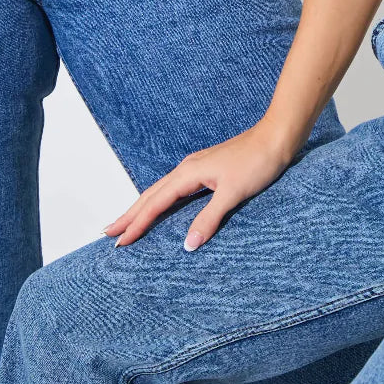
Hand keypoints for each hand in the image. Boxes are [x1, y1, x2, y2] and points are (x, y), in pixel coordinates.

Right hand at [104, 121, 294, 251]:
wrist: (275, 138)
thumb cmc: (257, 162)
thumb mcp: (233, 193)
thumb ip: (210, 218)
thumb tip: (187, 245)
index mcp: (188, 173)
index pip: (155, 203)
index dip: (136, 224)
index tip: (118, 241)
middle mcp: (187, 169)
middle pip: (150, 195)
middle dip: (129, 215)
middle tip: (109, 233)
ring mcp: (196, 168)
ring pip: (160, 190)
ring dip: (142, 207)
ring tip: (127, 222)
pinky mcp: (206, 169)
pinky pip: (173, 188)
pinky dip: (160, 200)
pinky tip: (161, 206)